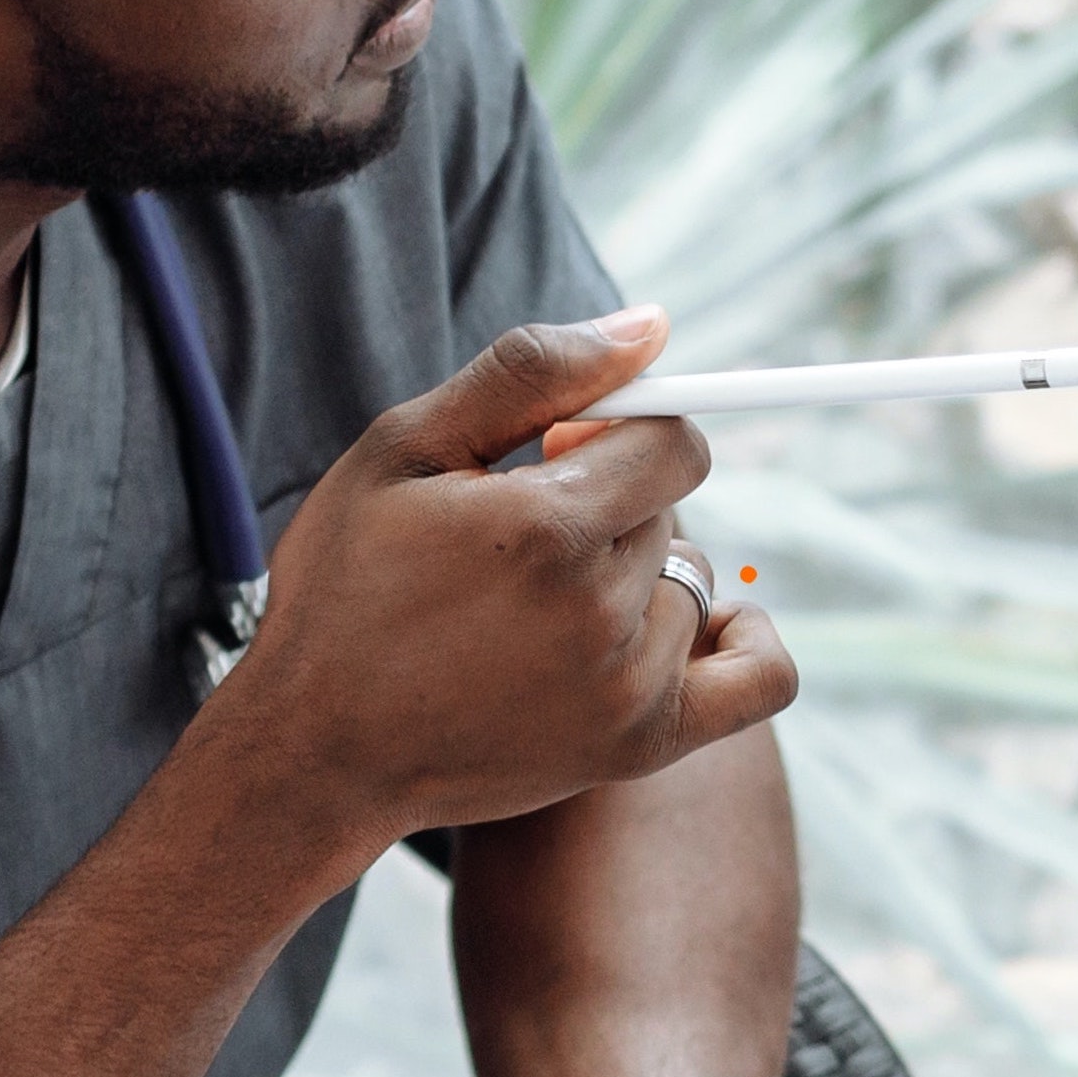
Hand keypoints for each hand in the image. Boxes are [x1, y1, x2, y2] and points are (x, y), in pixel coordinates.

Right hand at [196, 308, 795, 851]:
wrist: (317, 752)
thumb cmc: (346, 589)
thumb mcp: (404, 450)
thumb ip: (533, 373)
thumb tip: (654, 323)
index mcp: (546, 526)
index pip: (673, 441)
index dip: (618, 432)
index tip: (552, 454)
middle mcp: (601, 611)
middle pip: (673, 510)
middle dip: (612, 506)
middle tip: (519, 547)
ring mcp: (629, 688)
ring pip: (691, 581)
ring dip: (640, 579)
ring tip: (544, 609)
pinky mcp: (642, 744)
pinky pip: (760, 678)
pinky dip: (746, 641)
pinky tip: (699, 624)